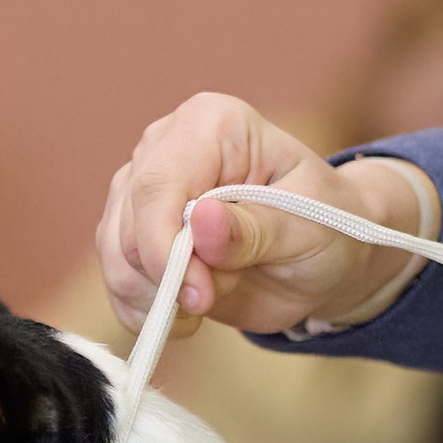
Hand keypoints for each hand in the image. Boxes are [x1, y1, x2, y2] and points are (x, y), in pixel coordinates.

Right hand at [98, 92, 432, 335]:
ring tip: (205, 307)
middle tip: (209, 302)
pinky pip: (118, 281)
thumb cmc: (326, 228)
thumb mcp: (308, 230)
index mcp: (211, 125)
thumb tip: (200, 223)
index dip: (163, 244)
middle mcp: (165, 149)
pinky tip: (185, 316)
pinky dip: (144, 310)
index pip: (158, 181)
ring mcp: (143, 193)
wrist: (326, 257)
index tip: (196, 293)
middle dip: (164, 278)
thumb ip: (255, 230)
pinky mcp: (136, 235)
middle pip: (128, 223)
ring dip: (154, 298)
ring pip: (116, 255)